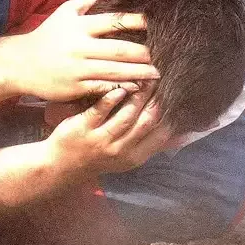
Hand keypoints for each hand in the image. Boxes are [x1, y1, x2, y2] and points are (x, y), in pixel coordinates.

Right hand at [0, 0, 159, 101]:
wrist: (21, 64)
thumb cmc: (49, 35)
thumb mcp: (67, 12)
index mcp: (79, 26)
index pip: (113, 22)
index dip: (136, 22)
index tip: (155, 23)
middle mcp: (79, 47)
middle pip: (119, 50)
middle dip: (144, 54)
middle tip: (166, 54)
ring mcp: (78, 69)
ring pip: (115, 71)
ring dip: (139, 73)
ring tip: (158, 74)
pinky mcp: (75, 87)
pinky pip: (103, 88)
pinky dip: (121, 88)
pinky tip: (137, 89)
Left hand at [45, 83, 172, 176]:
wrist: (62, 166)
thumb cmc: (100, 157)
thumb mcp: (127, 158)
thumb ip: (149, 144)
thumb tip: (181, 134)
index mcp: (134, 157)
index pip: (161, 134)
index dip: (169, 114)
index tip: (174, 95)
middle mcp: (120, 150)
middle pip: (146, 121)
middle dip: (156, 100)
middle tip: (161, 80)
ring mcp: (101, 140)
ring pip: (127, 114)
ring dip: (138, 95)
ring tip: (145, 78)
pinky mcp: (83, 128)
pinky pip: (101, 109)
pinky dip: (113, 96)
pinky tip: (120, 86)